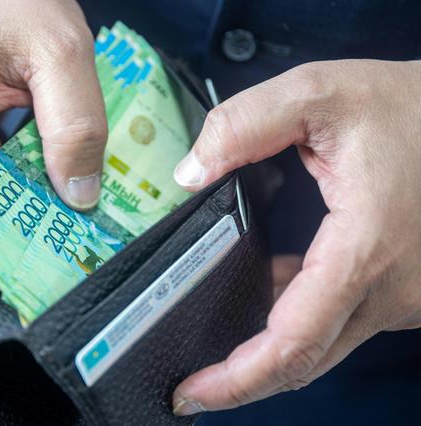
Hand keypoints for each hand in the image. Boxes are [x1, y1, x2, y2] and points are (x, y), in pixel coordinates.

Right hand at [0, 0, 106, 209]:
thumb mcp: (59, 52)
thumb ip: (76, 127)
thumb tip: (81, 196)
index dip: (42, 223)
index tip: (84, 234)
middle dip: (38, 204)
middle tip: (87, 192)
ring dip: (29, 183)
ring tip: (62, 155)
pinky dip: (15, 167)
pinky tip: (40, 144)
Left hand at [172, 59, 420, 413]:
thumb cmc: (413, 109)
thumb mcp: (320, 95)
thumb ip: (244, 126)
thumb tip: (191, 172)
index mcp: (366, 249)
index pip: (294, 340)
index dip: (238, 378)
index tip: (192, 392)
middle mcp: (394, 289)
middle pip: (306, 360)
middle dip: (243, 380)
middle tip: (189, 387)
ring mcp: (406, 296)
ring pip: (324, 344)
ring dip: (269, 350)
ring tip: (218, 344)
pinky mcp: (406, 291)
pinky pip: (342, 320)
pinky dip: (299, 319)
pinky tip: (267, 291)